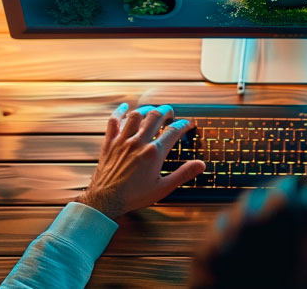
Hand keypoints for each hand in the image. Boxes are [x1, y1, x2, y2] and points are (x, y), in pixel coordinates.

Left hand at [78, 103, 204, 218]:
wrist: (106, 199)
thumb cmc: (134, 196)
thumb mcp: (163, 188)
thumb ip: (183, 174)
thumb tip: (200, 165)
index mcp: (154, 153)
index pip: (173, 131)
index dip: (183, 125)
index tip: (187, 124)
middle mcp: (139, 142)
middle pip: (155, 116)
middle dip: (166, 111)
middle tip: (170, 112)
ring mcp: (123, 140)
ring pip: (136, 115)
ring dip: (146, 110)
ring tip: (152, 111)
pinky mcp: (110, 142)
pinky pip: (114, 121)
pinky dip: (120, 112)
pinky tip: (124, 107)